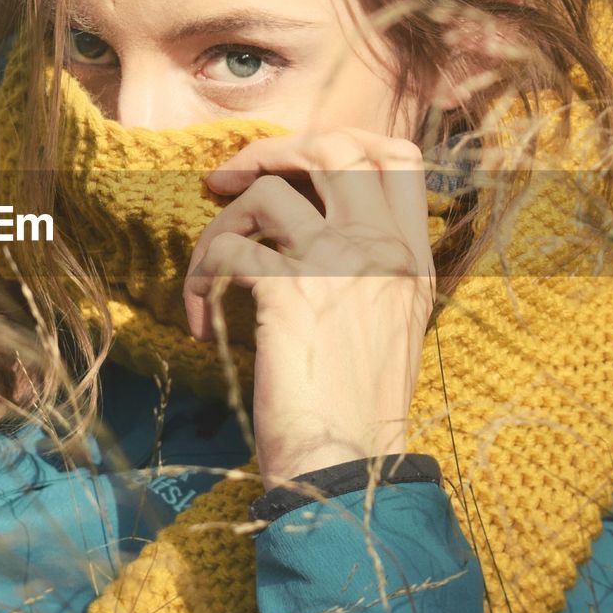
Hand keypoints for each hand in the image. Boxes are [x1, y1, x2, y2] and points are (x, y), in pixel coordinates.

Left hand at [183, 128, 435, 490]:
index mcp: (411, 258)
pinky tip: (201, 322)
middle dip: (271, 151)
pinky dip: (200, 280)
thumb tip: (305, 224)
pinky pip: (228, 251)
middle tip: (227, 182)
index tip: (294, 165)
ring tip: (208, 273)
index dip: (341, 143)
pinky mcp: (290, 290)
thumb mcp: (384, 327)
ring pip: (270, 191)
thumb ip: (364, 270)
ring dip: (221, 225)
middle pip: (336, 147)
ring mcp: (341, 264)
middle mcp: (383, 250)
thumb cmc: (353, 409)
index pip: (399, 158)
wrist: (345, 469)